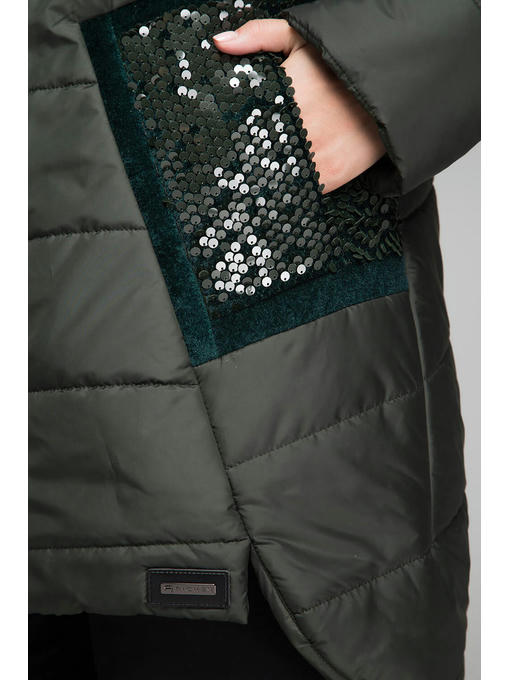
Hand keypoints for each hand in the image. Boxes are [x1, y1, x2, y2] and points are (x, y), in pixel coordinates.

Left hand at [213, 19, 384, 193]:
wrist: (394, 88)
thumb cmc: (343, 61)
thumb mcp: (303, 38)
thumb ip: (260, 35)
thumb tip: (220, 43)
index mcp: (284, 92)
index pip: (242, 119)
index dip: (231, 131)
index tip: (225, 137)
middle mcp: (298, 126)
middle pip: (255, 151)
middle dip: (248, 155)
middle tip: (241, 160)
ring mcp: (315, 154)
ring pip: (275, 174)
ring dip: (267, 175)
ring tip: (264, 171)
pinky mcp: (331, 175)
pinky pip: (300, 188)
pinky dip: (291, 186)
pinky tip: (288, 178)